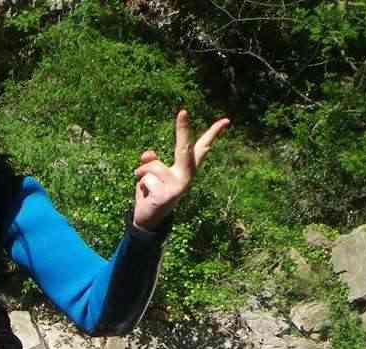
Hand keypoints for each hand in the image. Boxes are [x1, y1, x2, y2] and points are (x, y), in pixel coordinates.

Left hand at [133, 110, 229, 229]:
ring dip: (142, 174)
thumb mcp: (149, 174)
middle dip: (182, 130)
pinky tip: (147, 197)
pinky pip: (145, 179)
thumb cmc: (151, 192)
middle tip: (183, 111)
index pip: (201, 148)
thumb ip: (149, 162)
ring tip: (146, 187)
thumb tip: (148, 155)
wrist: (148, 220)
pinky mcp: (168, 195)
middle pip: (184, 149)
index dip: (213, 134)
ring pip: (152, 165)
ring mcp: (179, 186)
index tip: (226, 120)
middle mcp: (187, 176)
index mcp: (185, 169)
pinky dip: (140, 186)